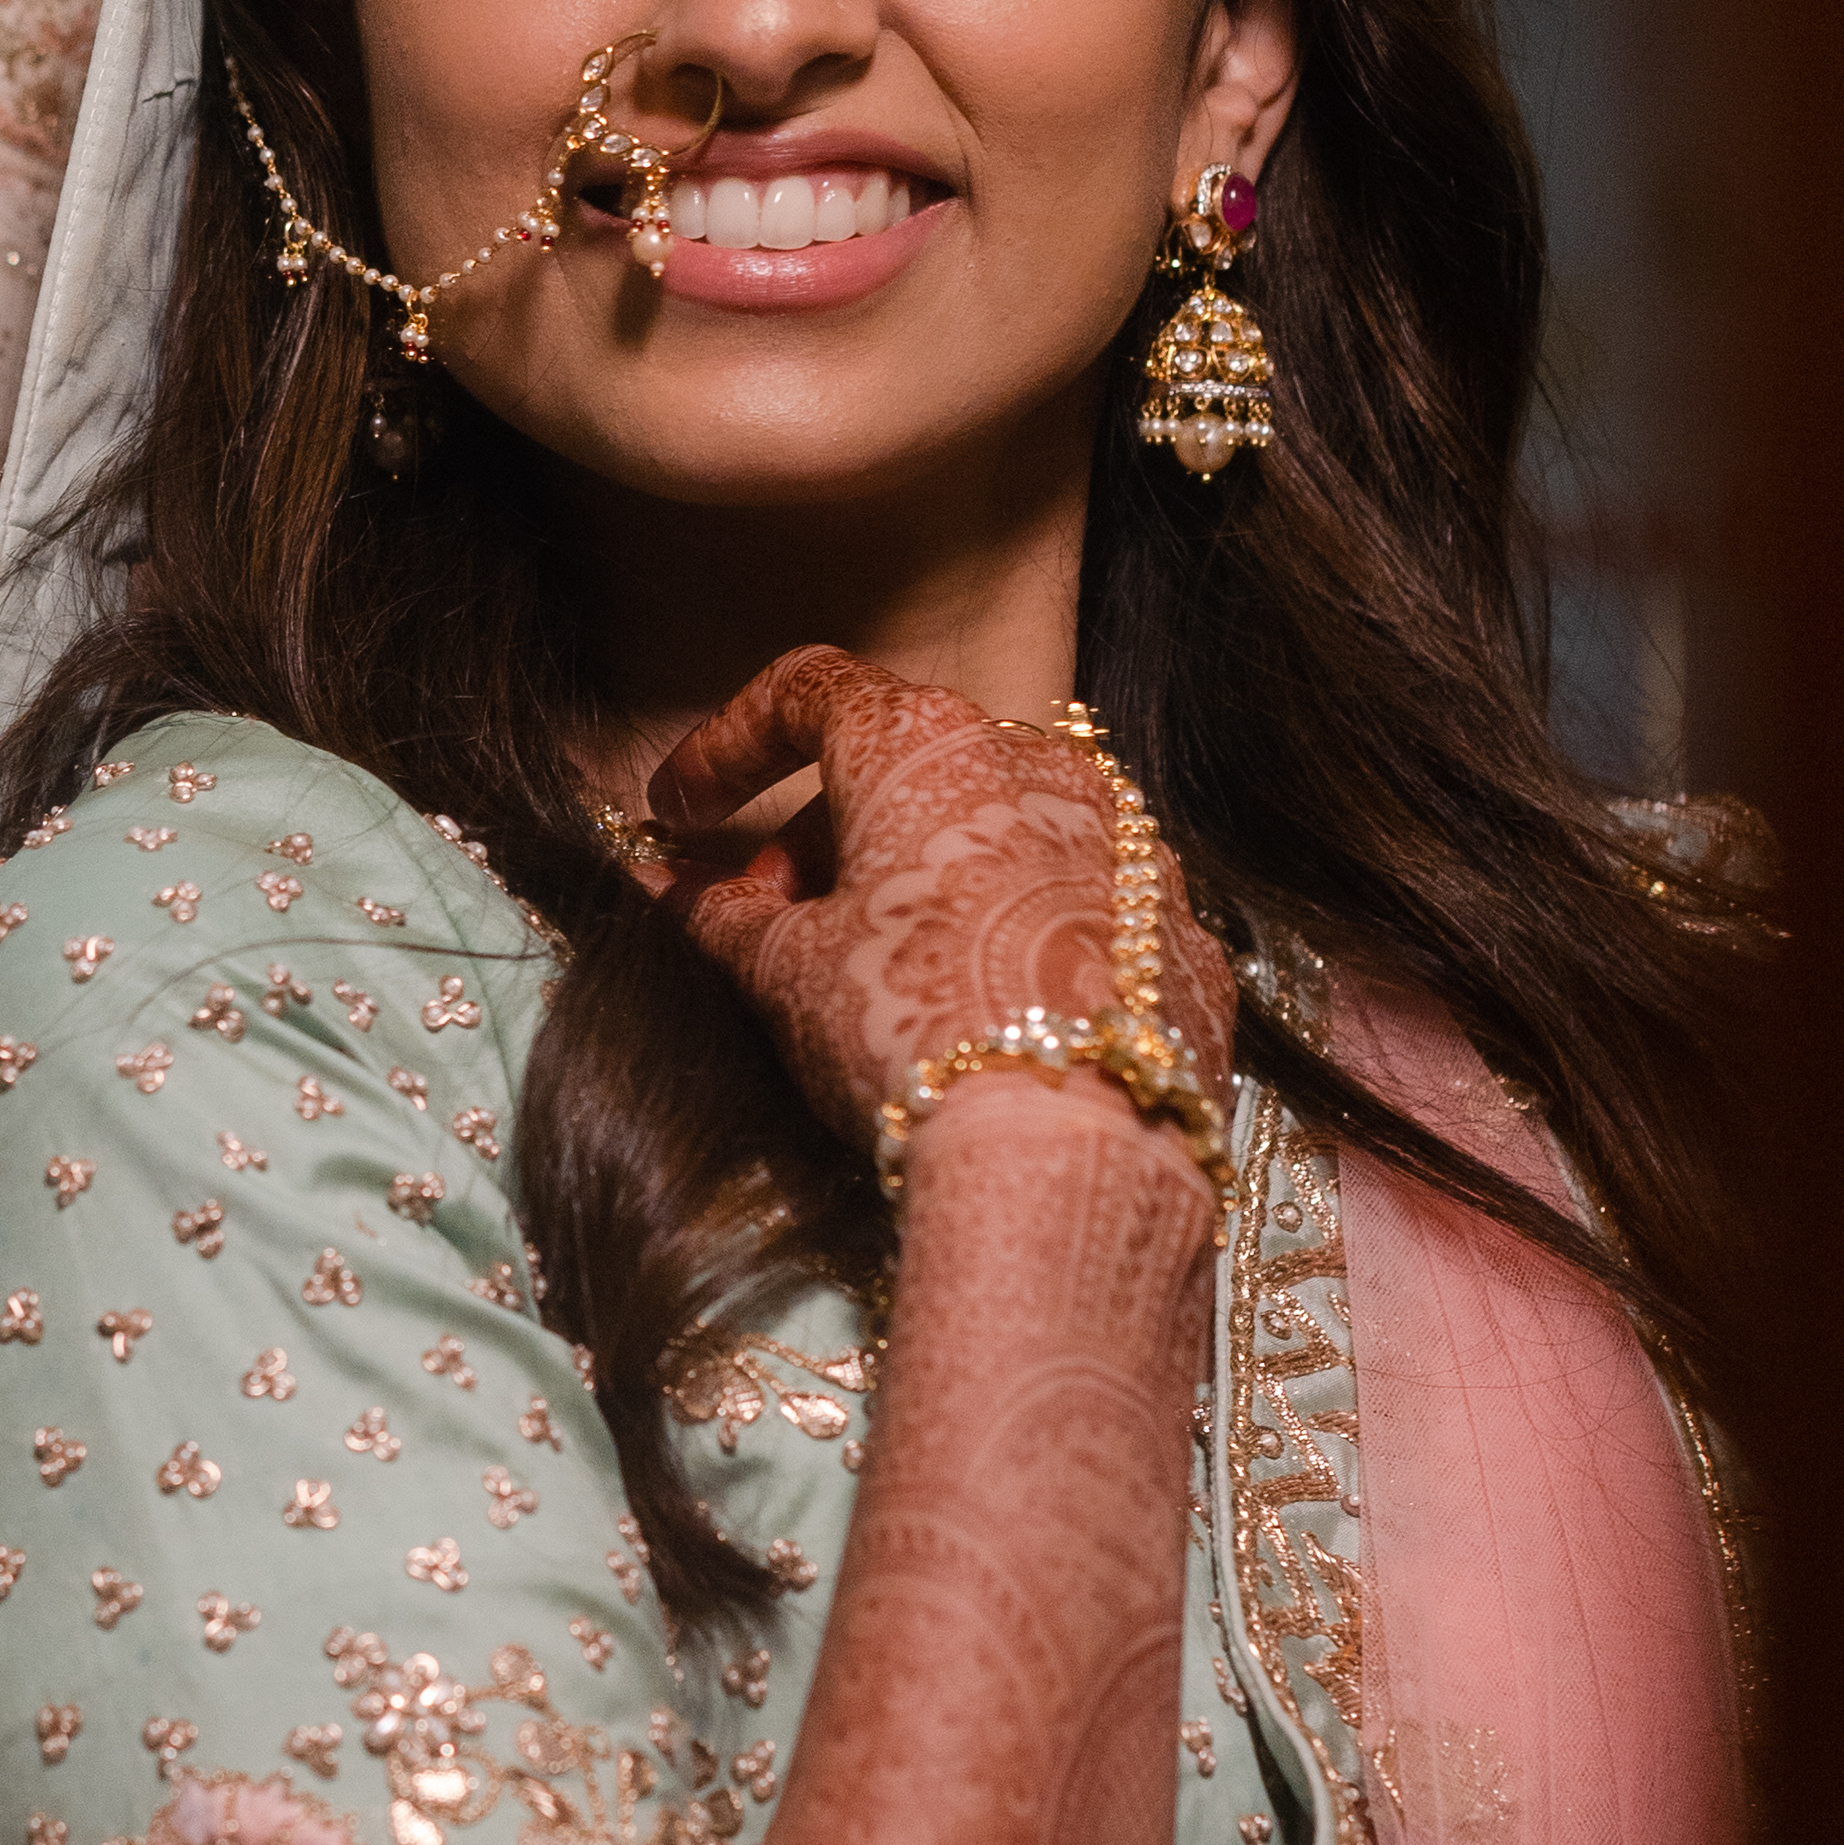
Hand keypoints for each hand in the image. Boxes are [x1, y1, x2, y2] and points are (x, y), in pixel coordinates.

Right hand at [641, 651, 1234, 1159]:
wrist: (1070, 1150)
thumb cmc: (910, 1028)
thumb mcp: (782, 973)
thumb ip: (716, 914)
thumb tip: (663, 886)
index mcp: (926, 744)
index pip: (805, 693)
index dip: (726, 744)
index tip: (680, 813)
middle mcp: (1040, 764)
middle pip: (905, 765)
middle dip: (821, 836)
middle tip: (769, 920)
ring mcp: (1127, 846)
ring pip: (999, 828)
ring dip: (922, 878)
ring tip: (873, 972)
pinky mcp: (1180, 933)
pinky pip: (1071, 907)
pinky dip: (1009, 935)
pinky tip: (976, 1009)